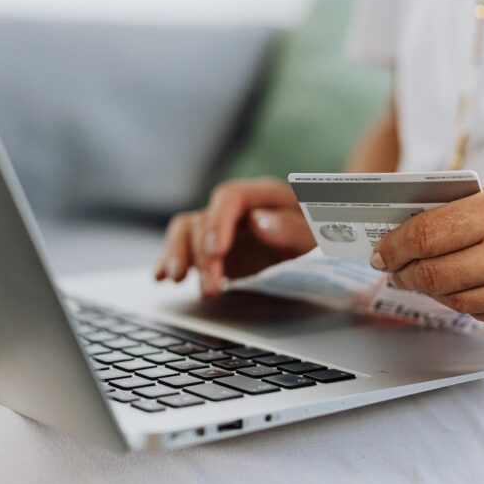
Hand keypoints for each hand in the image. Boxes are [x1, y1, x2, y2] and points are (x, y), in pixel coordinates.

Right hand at [155, 178, 315, 297]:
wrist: (322, 245)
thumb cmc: (322, 235)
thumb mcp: (318, 234)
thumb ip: (292, 228)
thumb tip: (259, 222)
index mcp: (263, 195)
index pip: (230, 197)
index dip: (219, 222)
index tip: (217, 250)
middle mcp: (236, 208)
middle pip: (205, 220)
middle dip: (203, 255)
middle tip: (212, 287)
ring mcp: (221, 228)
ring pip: (186, 232)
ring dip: (178, 255)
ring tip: (176, 280)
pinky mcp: (211, 249)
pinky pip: (183, 248)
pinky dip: (170, 261)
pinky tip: (161, 278)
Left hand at [371, 169, 483, 335]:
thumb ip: (479, 200)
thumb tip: (429, 218)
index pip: (427, 235)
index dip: (394, 244)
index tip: (381, 248)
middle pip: (431, 274)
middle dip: (402, 271)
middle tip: (391, 267)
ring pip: (454, 300)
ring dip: (431, 289)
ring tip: (422, 276)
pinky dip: (467, 302)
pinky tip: (464, 287)